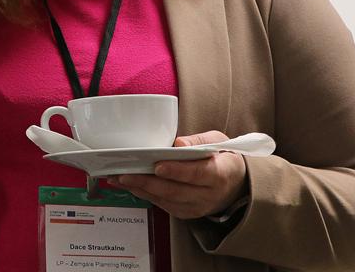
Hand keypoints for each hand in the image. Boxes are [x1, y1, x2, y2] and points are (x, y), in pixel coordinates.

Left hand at [108, 131, 249, 219]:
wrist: (235, 184)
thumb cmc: (222, 158)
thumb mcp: (217, 141)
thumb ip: (198, 141)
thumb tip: (178, 143)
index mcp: (219, 174)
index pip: (198, 174)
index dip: (177, 171)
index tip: (158, 166)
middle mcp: (209, 195)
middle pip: (175, 190)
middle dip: (147, 182)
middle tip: (125, 173)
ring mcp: (197, 207)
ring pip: (166, 200)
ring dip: (140, 189)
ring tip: (119, 178)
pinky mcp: (186, 212)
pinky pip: (163, 205)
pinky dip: (144, 194)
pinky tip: (129, 185)